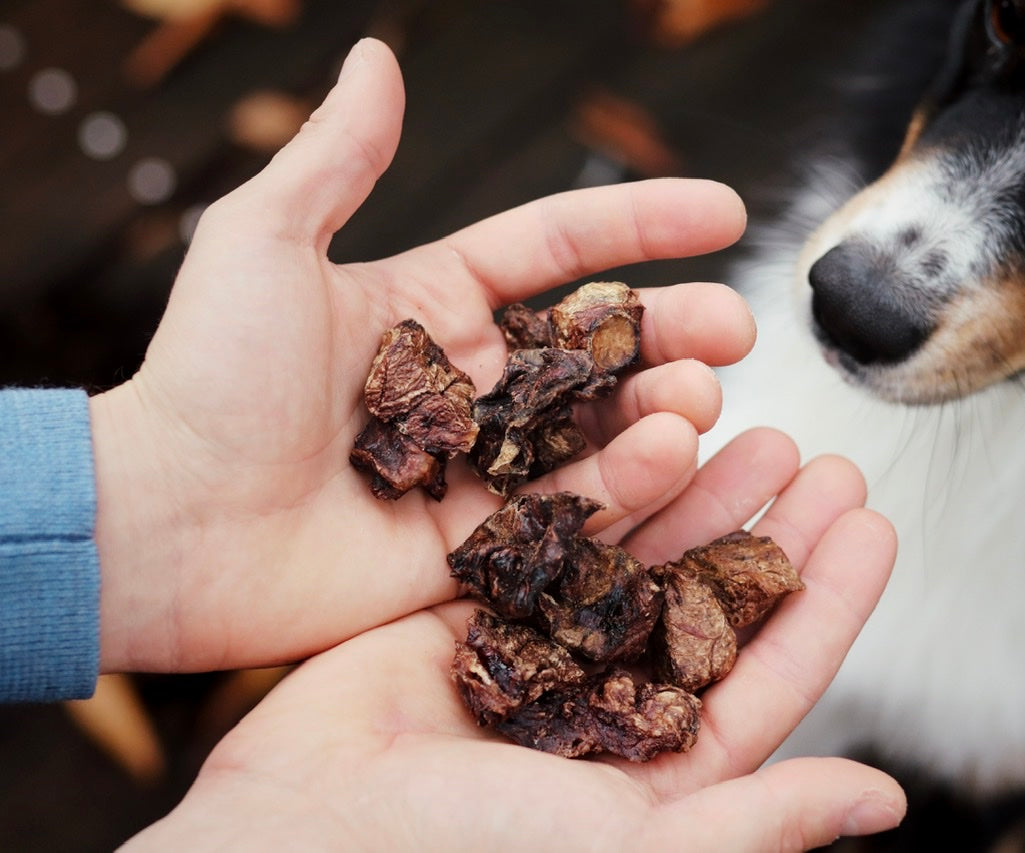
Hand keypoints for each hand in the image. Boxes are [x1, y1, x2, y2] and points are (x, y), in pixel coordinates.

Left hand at [88, 39, 754, 672]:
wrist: (164, 525)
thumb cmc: (205, 378)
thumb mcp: (264, 242)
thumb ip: (336, 156)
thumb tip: (377, 57)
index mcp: (432, 302)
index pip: (558, 250)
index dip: (643, 226)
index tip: (723, 211)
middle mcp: (469, 383)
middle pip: (600, 347)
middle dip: (676, 330)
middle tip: (735, 327)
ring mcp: (480, 466)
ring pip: (601, 431)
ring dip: (666, 409)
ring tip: (703, 393)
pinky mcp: (481, 543)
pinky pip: (572, 511)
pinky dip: (628, 486)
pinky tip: (669, 453)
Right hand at [122, 430, 903, 850]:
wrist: (300, 825)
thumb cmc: (466, 850)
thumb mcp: (632, 841)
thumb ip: (759, 817)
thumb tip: (887, 803)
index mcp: (657, 767)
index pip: (768, 673)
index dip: (825, 600)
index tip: (872, 525)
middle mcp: (608, 701)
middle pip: (715, 599)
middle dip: (774, 528)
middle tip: (826, 460)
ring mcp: (545, 648)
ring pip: (645, 553)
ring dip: (702, 492)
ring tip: (754, 428)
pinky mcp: (481, 604)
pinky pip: (560, 530)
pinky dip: (607, 485)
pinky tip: (650, 436)